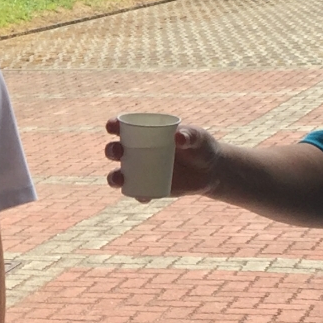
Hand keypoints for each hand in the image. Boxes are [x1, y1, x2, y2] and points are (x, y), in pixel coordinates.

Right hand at [103, 120, 222, 196]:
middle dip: (111, 150)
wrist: (211, 171)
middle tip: (118, 152)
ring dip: (114, 178)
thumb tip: (178, 137)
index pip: (124, 127)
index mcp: (145, 133)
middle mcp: (138, 151)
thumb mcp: (197, 138)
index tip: (112, 126)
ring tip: (118, 180)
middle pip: (116, 150)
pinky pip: (138, 192)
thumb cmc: (201, 147)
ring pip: (120, 174)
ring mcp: (142, 171)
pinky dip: (138, 195)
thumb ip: (189, 136)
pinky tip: (142, 197)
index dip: (113, 125)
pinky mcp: (150, 187)